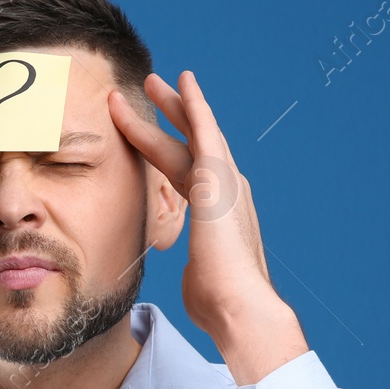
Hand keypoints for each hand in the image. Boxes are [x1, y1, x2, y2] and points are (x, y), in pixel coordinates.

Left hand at [109, 71, 307, 380]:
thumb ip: (197, 265)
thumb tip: (195, 276)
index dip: (165, 153)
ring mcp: (226, 183)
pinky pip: (205, 130)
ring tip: (153, 81)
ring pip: (194, 132)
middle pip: (192, 145)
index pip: (186, 174)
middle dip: (171, 118)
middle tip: (151, 92)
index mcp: (217, 215)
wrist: (238, 307)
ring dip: (174, 105)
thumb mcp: (199, 278)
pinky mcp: (219, 179)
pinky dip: (195, 104)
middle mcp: (227, 192)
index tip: (151, 139)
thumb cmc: (219, 304)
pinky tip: (183, 81)